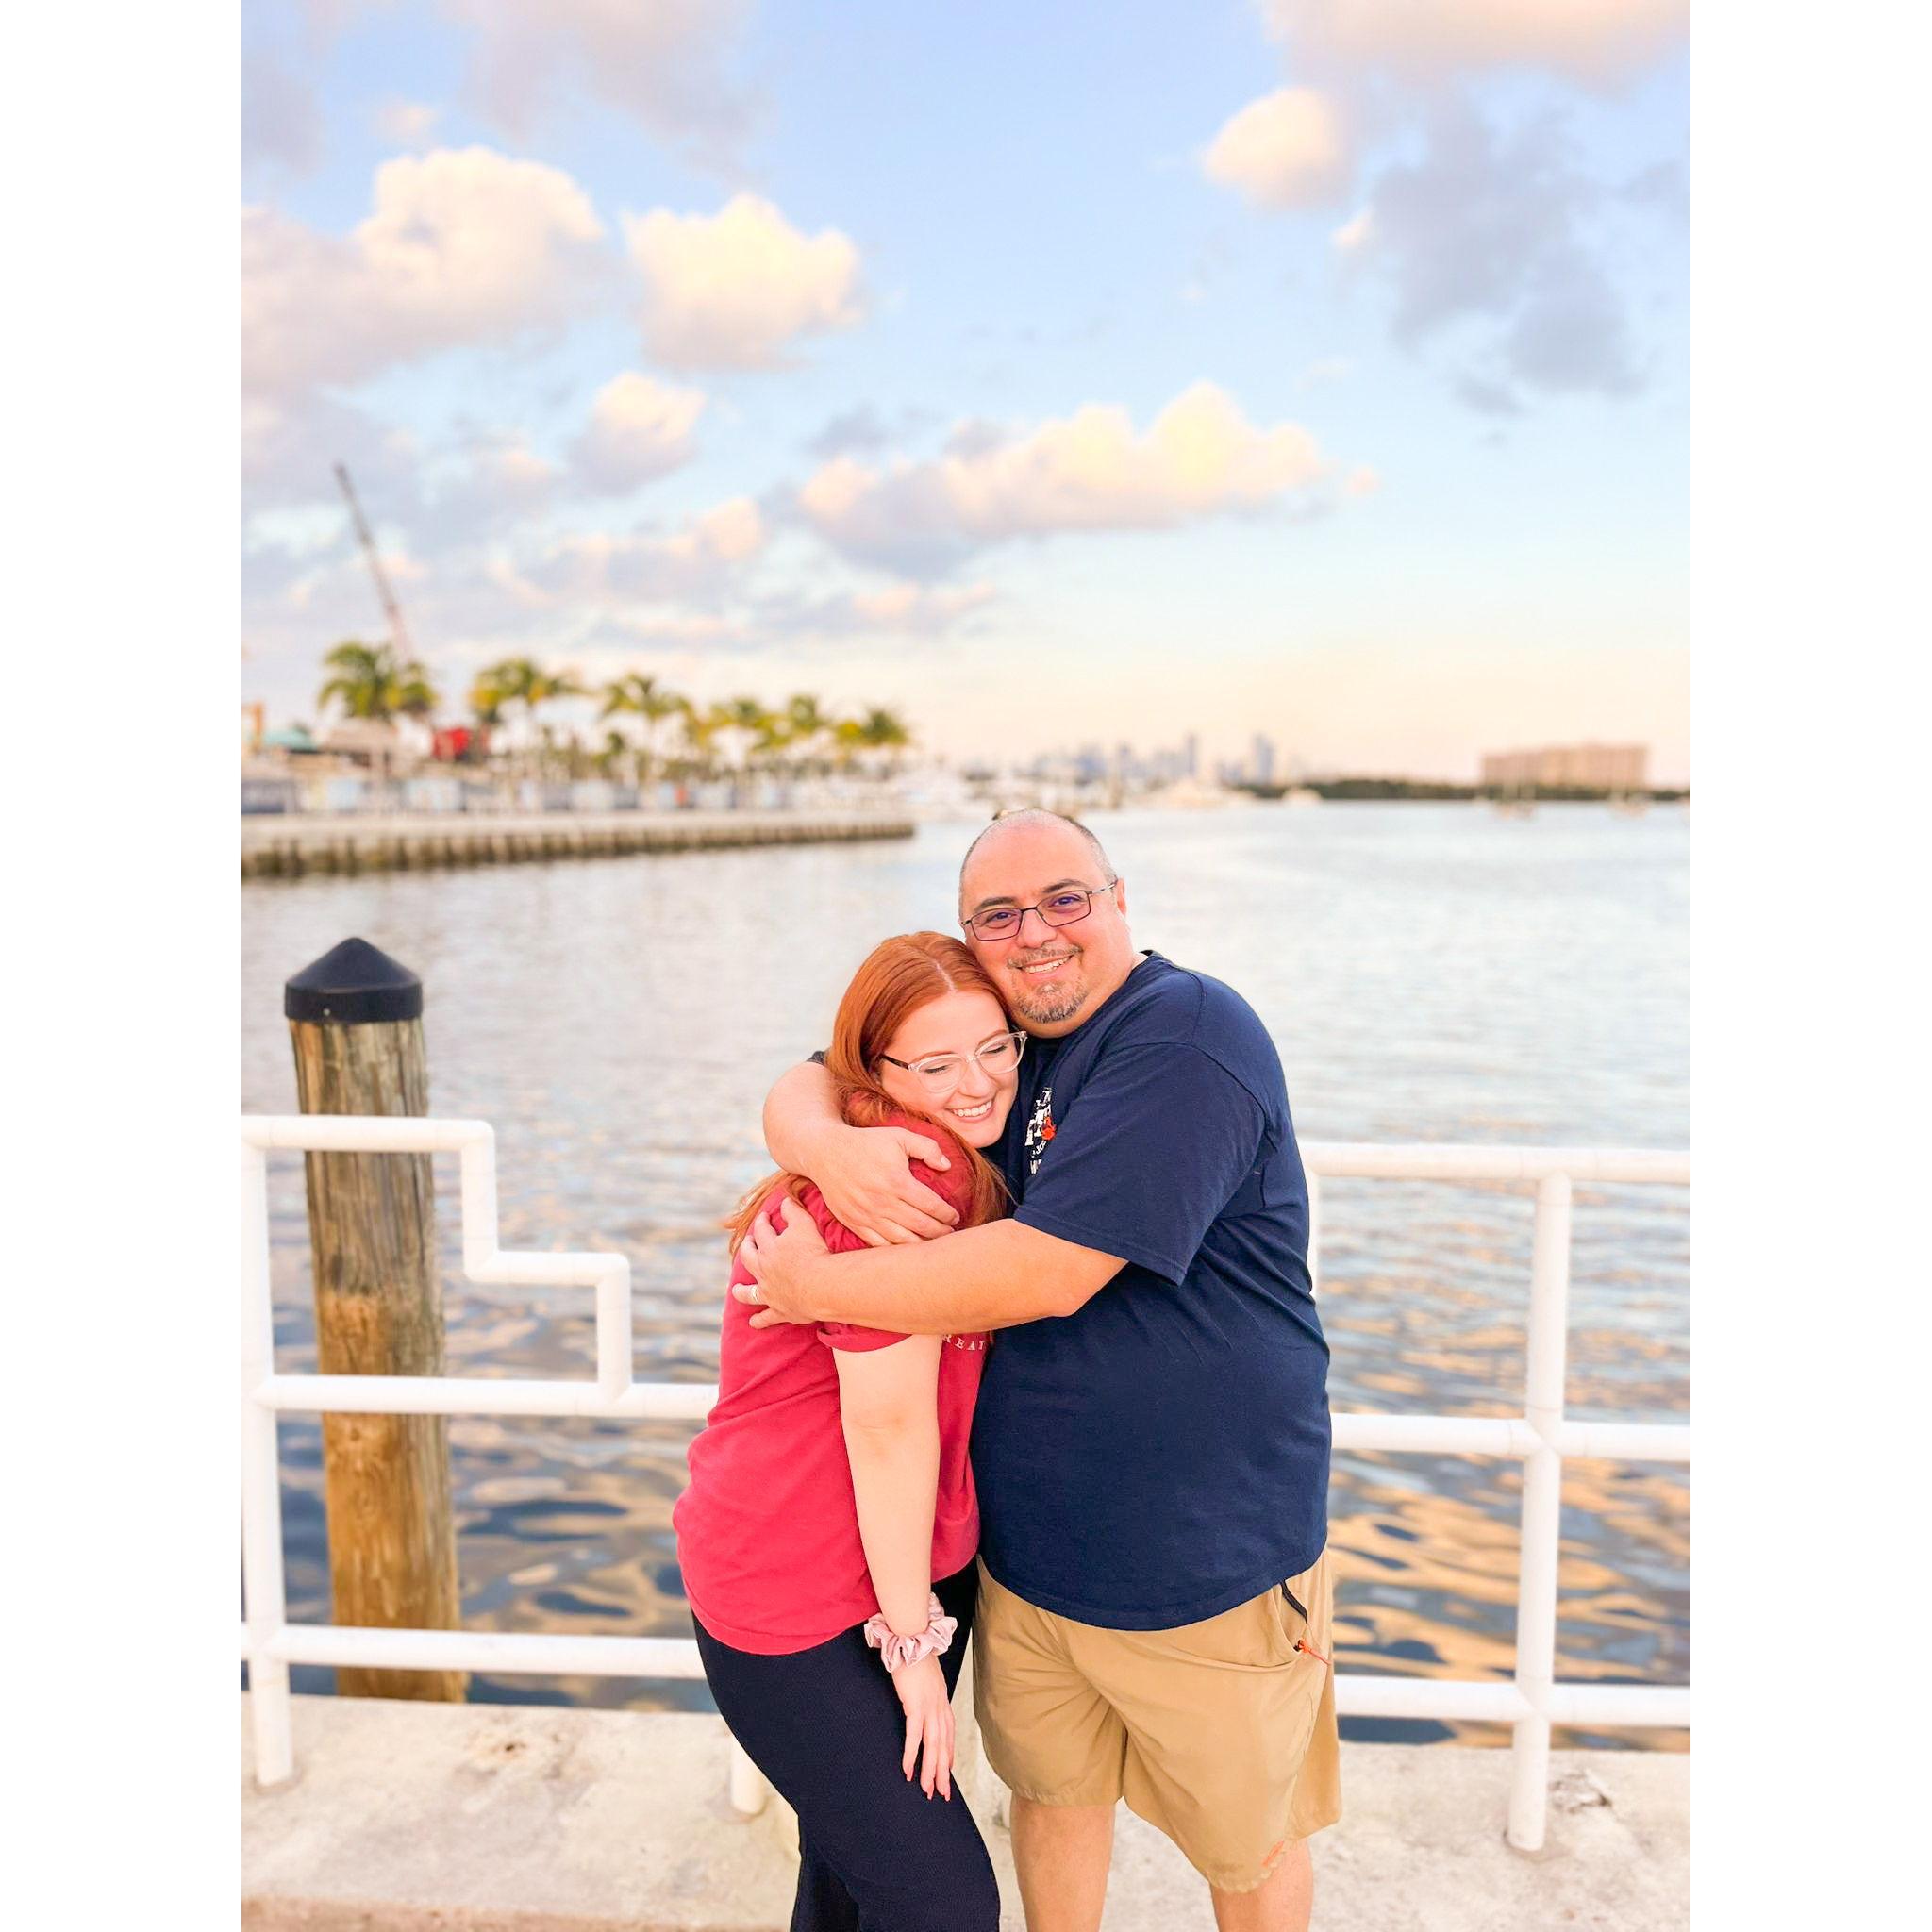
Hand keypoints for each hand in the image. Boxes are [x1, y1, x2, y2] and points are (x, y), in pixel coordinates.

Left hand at [733, 1197, 829, 1327]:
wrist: (820, 1285)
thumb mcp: (805, 1224)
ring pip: (749, 1292)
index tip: (764, 1217)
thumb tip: (784, 1200)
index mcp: (770, 1248)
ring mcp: (770, 1293)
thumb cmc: (814, 1253)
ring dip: (742, 1291)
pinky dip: (759, 1320)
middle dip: (747, 1249)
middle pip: (749, 1259)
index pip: (761, 1231)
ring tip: (736, 1290)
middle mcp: (765, 1271)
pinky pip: (766, 1317)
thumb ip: (793, 1211)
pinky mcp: (780, 1311)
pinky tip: (753, 1323)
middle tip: (747, 1244)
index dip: (762, 1222)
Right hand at [816, 1125, 959, 1247]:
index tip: (955, 1216)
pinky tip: (908, 1246)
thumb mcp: (899, 1135)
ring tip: (934, 1242)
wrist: (825, 1152)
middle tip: (950, 1233)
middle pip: (920, 1226)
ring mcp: (867, 1215)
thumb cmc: (866, 1142)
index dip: (947, 1214)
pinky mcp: (854, 1223)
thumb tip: (947, 1166)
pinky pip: (879, 1244)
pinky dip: (897, 1249)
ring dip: (922, 1244)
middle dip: (940, 1232)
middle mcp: (883, 1202)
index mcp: (897, 1181)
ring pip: (902, 1240)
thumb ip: (928, 1147)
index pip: (931, 1205)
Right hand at [890, 1652, 954, 1800]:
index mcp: (941, 1700)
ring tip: (927, 1790)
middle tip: (941, 1794)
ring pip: (932, 1746)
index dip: (948, 1755)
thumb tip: (919, 1700)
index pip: (949, 1735)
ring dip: (929, 1770)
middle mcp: (939, 1706)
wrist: (912, 1637)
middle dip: (942, 1772)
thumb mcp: (925, 1677)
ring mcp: (929, 1706)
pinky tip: (908, 1770)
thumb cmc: (915, 1654)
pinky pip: (914, 1736)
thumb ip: (925, 1692)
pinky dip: (912, 1755)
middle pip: (943, 1746)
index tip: (946, 1772)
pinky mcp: (915, 1705)